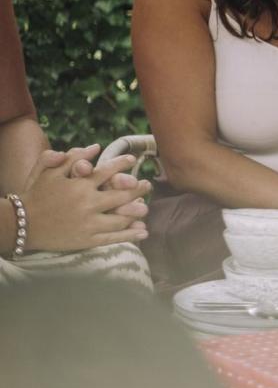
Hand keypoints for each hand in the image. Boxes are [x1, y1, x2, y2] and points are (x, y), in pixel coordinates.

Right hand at [19, 146, 151, 252]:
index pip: (109, 171)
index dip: (123, 164)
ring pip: (121, 218)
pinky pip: (113, 238)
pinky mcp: (86, 240)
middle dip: (137, 189)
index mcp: (80, 185)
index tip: (133, 160)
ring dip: (136, 211)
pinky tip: (143, 232)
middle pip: (122, 195)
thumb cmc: (35, 194)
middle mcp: (88, 203)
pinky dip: (130, 235)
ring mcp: (89, 223)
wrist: (21, 224)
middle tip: (147, 185)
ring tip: (145, 207)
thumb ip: (71, 157)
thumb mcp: (48, 171)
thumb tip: (95, 147)